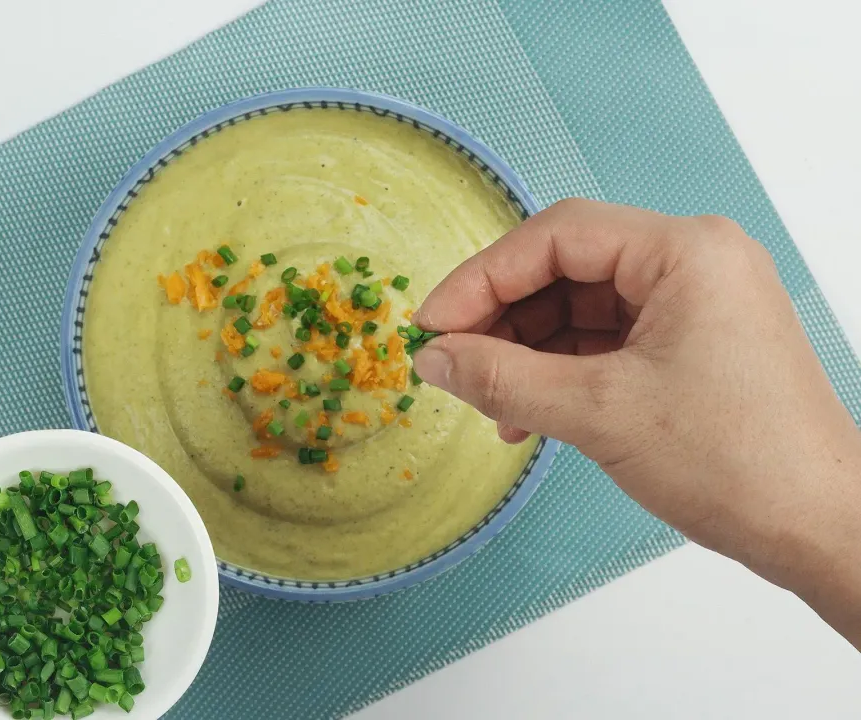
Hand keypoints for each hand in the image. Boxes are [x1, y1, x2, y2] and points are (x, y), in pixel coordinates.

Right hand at [413, 199, 860, 642]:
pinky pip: (607, 339)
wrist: (819, 528)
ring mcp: (696, 302)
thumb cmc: (737, 462)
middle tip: (453, 362)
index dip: (482, 277)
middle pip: (566, 268)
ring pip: (582, 306)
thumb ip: (502, 377)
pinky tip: (529, 412)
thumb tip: (433, 359)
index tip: (434, 324)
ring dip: (528, 352)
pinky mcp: (693, 342)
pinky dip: (562, 370)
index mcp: (685, 251)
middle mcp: (694, 262)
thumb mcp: (597, 414)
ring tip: (491, 401)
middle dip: (503, 318)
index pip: (557, 236)